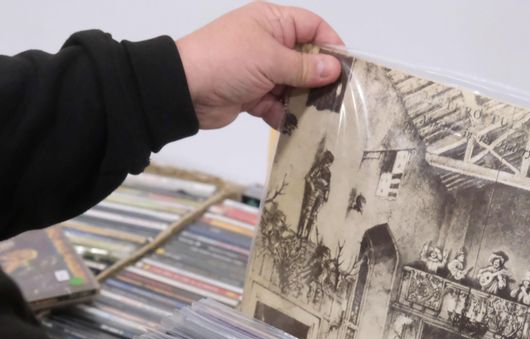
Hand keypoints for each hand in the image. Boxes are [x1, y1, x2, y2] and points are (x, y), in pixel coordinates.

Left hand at [175, 2, 343, 128]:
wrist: (183, 91)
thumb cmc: (225, 60)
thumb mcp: (269, 59)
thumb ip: (304, 67)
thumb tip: (333, 69)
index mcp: (272, 22)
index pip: (312, 27)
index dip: (331, 45)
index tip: (346, 67)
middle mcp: (269, 44)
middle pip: (306, 60)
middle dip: (320, 79)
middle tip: (340, 97)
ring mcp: (261, 71)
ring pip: (294, 86)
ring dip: (305, 101)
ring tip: (322, 116)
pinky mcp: (253, 95)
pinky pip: (278, 105)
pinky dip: (286, 115)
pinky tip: (298, 126)